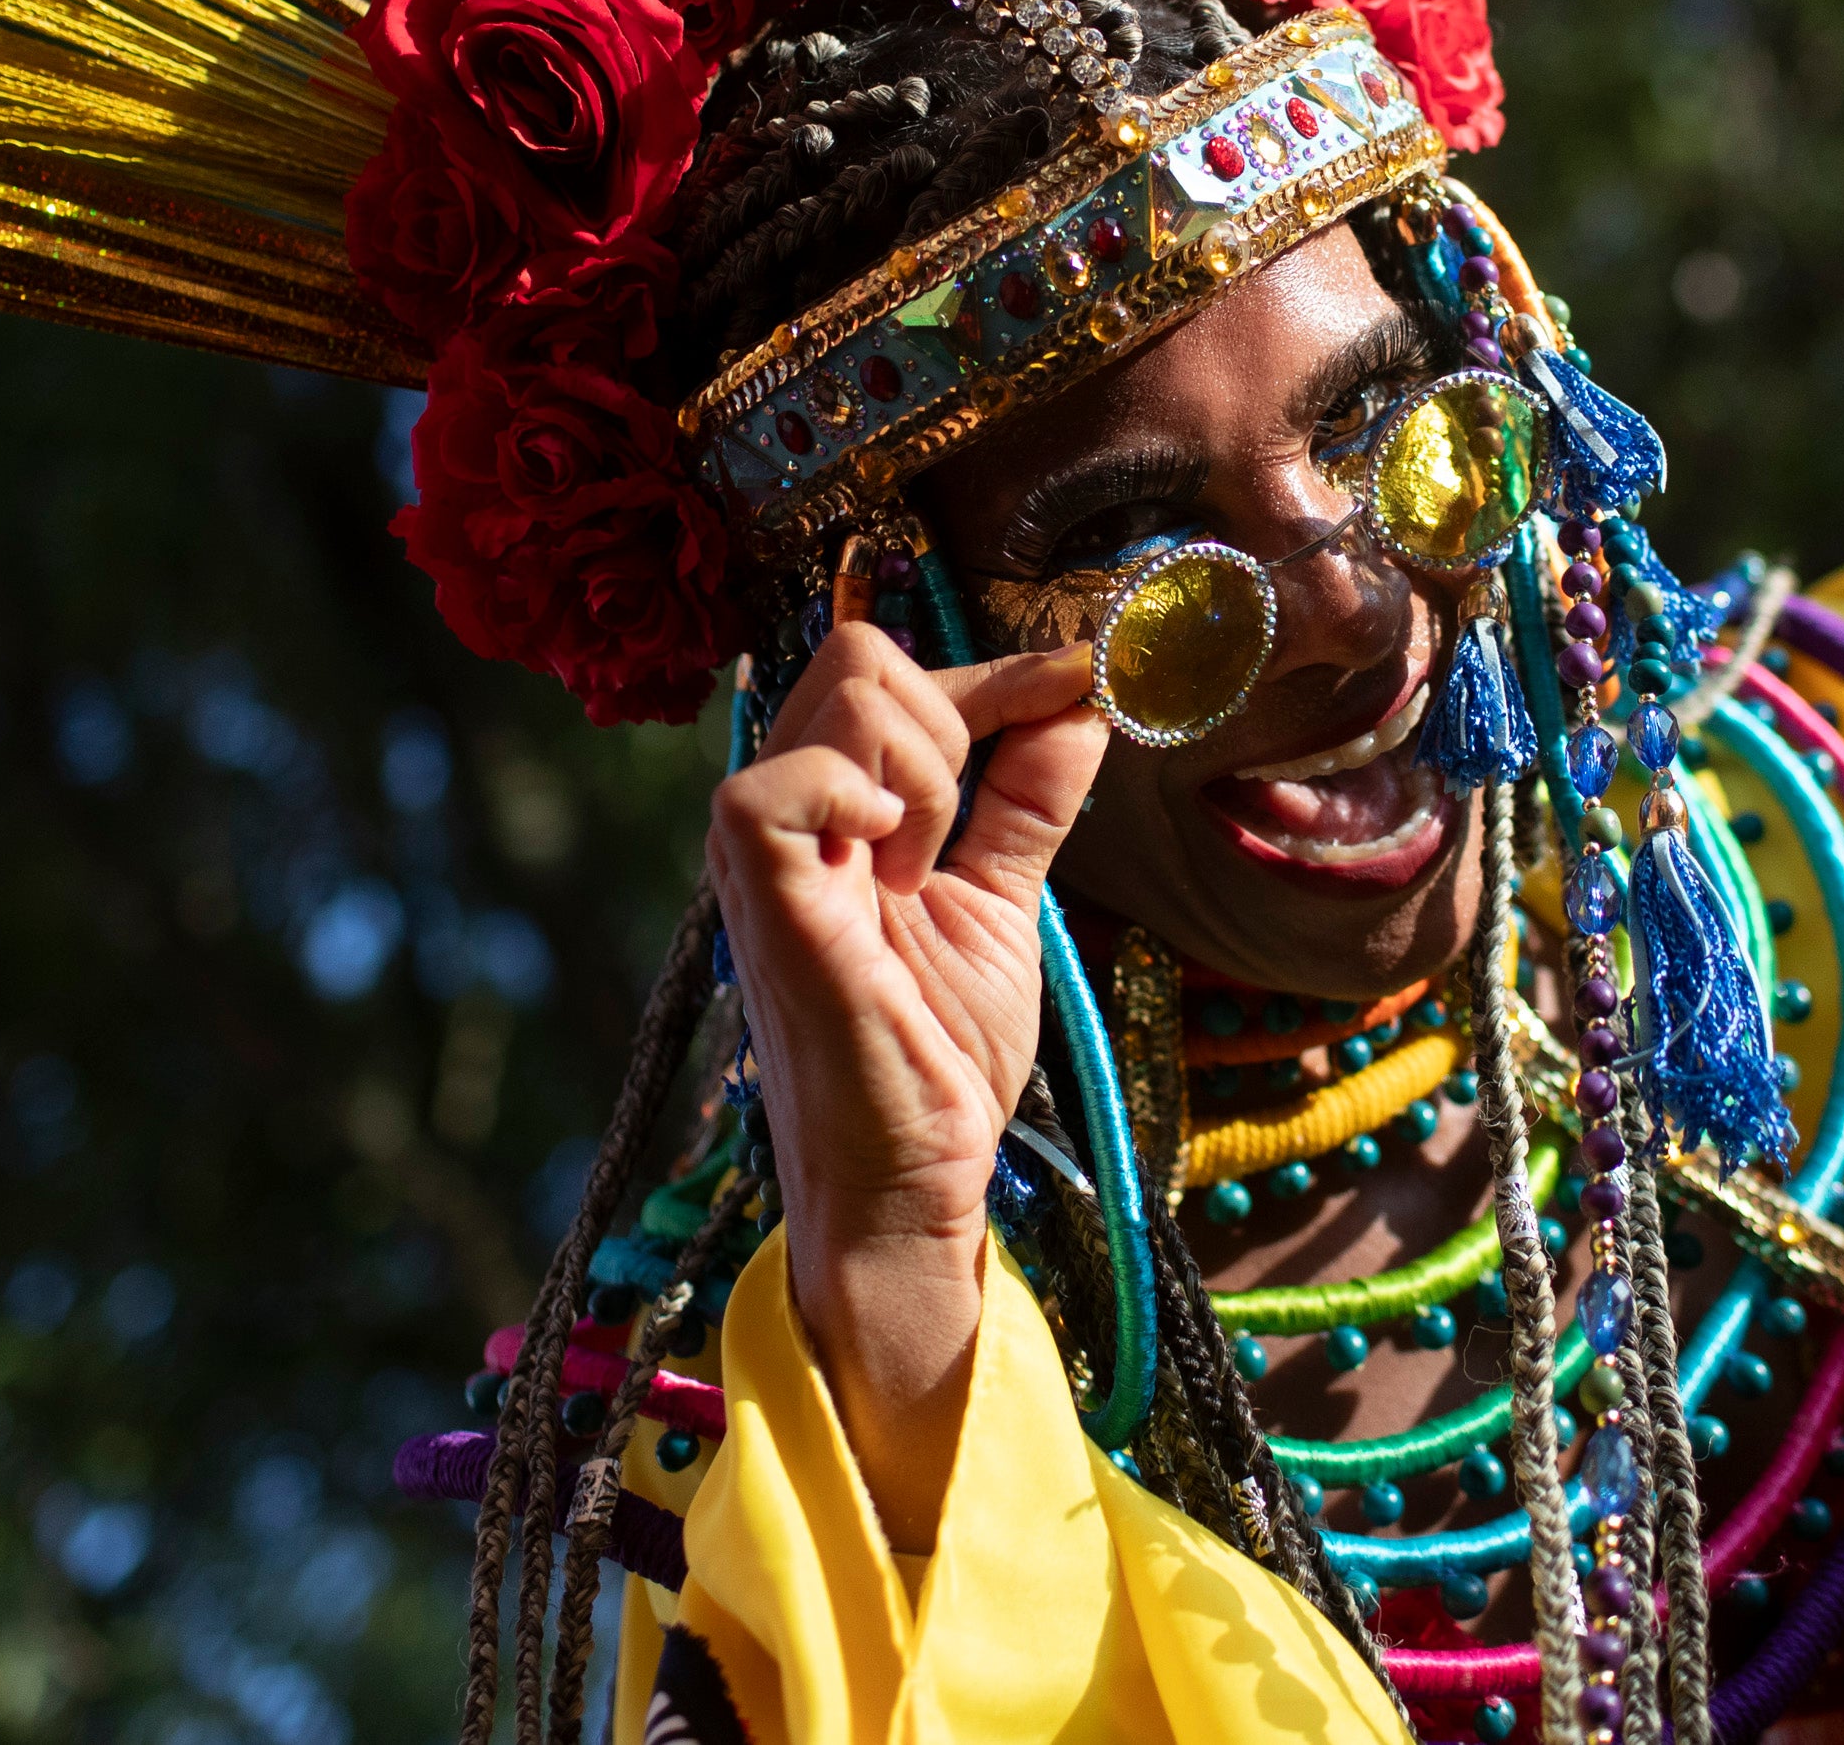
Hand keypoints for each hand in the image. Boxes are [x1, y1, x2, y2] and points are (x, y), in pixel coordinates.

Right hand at [702, 624, 1105, 1546]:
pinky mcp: (765, 907)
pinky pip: (776, 788)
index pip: (887, 671)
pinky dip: (854, 791)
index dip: (994, 670)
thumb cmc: (939, 1060)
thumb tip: (1080, 701)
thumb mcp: (1003, 905)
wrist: (911, 1187)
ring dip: (930, 767)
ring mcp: (763, 856)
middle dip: (955, 714)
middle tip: (961, 835)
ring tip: (925, 871)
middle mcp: (781, 816)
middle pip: (861, 656)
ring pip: (846, 693)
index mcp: (827, 812)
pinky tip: (896, 855)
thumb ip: (1028, 801)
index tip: (1077, 680)